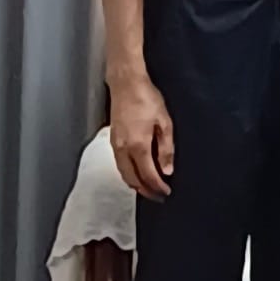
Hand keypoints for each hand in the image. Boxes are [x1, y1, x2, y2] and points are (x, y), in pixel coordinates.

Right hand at [108, 72, 175, 200]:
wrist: (126, 84)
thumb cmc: (147, 99)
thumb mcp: (165, 123)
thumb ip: (166, 149)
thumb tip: (167, 170)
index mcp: (138, 145)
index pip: (148, 175)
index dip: (157, 187)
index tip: (166, 193)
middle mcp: (123, 149)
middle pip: (132, 179)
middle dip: (145, 190)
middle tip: (158, 196)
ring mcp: (115, 145)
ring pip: (123, 173)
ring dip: (135, 184)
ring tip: (148, 188)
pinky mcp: (112, 140)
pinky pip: (119, 164)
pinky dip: (128, 174)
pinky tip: (136, 173)